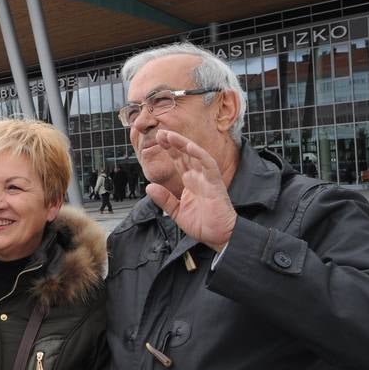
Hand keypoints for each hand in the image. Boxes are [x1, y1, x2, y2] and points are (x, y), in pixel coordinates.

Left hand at [145, 129, 236, 251]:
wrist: (219, 236)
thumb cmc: (203, 225)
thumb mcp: (176, 212)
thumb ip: (164, 199)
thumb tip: (149, 187)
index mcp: (190, 182)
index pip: (179, 161)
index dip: (169, 150)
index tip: (158, 140)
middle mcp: (198, 177)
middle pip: (185, 154)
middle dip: (173, 143)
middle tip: (160, 133)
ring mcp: (207, 178)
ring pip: (195, 155)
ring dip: (183, 144)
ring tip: (170, 135)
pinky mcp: (215, 183)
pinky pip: (208, 165)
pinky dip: (199, 154)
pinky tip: (189, 146)